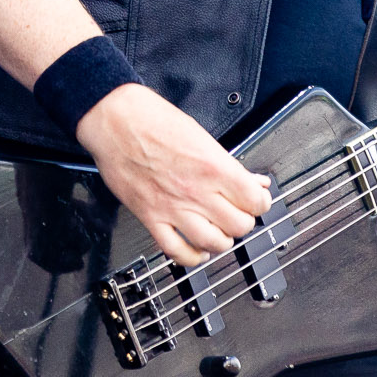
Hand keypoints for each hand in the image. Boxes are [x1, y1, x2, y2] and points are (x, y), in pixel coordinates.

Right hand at [75, 84, 273, 266]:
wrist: (115, 120)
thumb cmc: (153, 119)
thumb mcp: (202, 135)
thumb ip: (230, 164)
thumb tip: (254, 181)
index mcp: (214, 167)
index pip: (255, 201)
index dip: (261, 203)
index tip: (258, 200)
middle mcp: (197, 191)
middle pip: (239, 225)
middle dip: (243, 221)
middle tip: (238, 213)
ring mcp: (173, 208)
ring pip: (214, 243)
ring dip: (222, 241)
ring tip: (220, 231)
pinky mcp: (151, 217)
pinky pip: (177, 251)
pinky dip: (192, 257)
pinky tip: (197, 250)